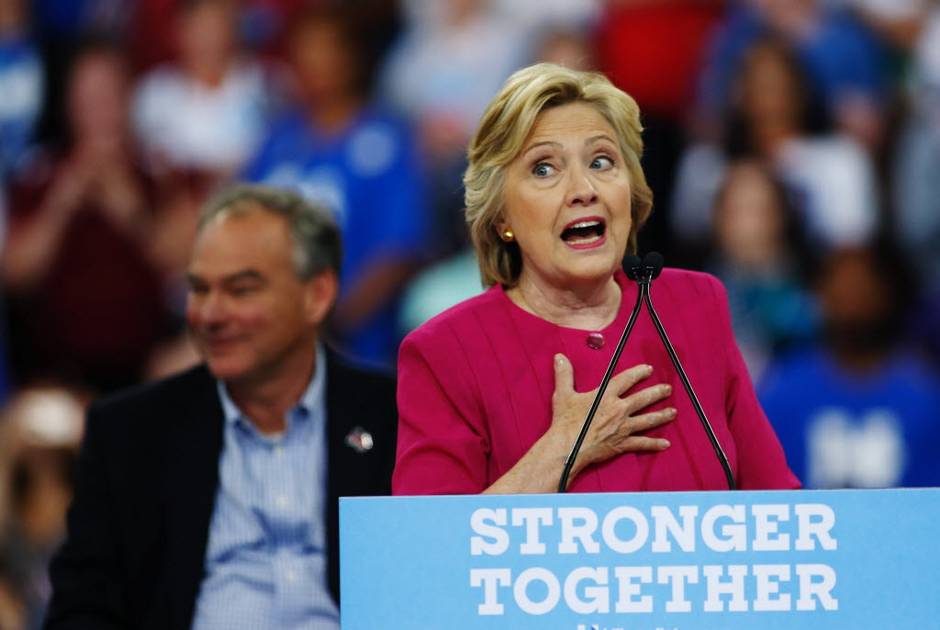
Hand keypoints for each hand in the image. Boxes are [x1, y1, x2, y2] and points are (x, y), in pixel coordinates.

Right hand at [550, 354, 673, 476]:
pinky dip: (654, 444)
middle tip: (667, 389)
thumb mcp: (563, 395)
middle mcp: (618, 409)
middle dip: (657, 393)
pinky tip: (665, 444)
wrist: (567, 446)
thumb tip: (559, 357)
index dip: (638, 373)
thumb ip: (564, 374)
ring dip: (661, 416)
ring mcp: (622, 427)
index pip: (626, 380)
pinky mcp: (622, 443)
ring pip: (647, 420)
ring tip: (673, 412)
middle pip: (642, 399)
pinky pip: (642, 443)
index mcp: (605, 396)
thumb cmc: (565, 422)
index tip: (648, 369)